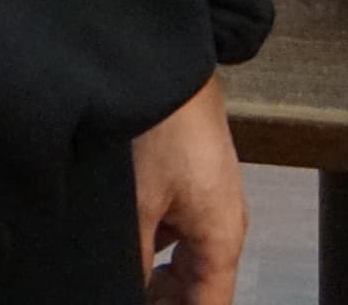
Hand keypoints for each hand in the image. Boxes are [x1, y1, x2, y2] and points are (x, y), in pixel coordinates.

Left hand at [130, 74, 244, 303]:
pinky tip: (127, 247)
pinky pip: (181, 231)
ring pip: (188, 261)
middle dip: (166, 301)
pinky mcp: (197, 182)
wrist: (168, 66)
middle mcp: (225, 225)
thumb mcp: (139, 206)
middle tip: (122, 296)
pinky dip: (158, 247)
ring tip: (122, 280)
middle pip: (201, 289)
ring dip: (160, 278)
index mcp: (222, 239)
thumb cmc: (164, 129)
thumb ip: (136, 261)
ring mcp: (212, 202)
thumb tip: (126, 289)